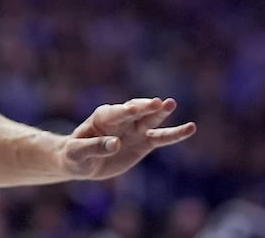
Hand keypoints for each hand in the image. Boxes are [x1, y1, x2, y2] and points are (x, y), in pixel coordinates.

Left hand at [55, 97, 196, 179]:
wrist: (81, 162)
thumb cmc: (74, 155)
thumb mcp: (77, 153)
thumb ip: (94, 147)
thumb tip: (114, 144)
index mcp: (102, 117)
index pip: (115, 113)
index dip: (124, 111)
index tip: (133, 110)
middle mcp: (121, 119)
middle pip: (136, 112)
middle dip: (146, 107)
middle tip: (158, 102)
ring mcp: (134, 130)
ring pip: (151, 120)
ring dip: (161, 113)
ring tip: (171, 103)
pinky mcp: (143, 143)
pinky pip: (161, 138)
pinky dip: (175, 134)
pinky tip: (190, 128)